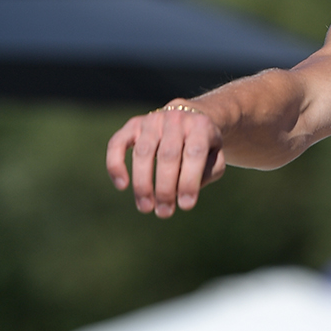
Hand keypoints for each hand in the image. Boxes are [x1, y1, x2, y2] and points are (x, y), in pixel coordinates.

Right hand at [106, 106, 225, 216]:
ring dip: (142, 183)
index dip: (189, 181)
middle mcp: (175, 120)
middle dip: (165, 188)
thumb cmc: (204, 146)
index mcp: (200, 126)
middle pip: (167, 155)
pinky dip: (115, 164)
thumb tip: (184, 191)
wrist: (189, 117)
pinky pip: (117, 143)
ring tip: (145, 207)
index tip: (185, 206)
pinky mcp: (133, 125)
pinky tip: (122, 185)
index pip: (194, 153)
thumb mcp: (215, 157)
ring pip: (143, 152)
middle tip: (164, 213)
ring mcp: (152, 120)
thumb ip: (208, 172)